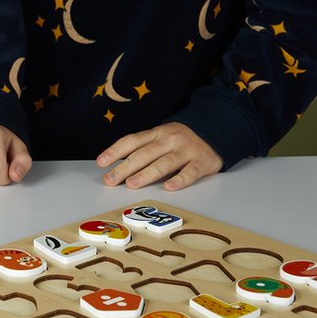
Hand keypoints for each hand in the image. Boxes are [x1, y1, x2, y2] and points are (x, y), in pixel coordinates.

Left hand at [97, 123, 221, 190]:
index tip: (101, 163)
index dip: (115, 151)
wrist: (215, 131)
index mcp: (156, 133)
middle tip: (111, 180)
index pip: (131, 141)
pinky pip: (190, 172)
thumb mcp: (160, 138)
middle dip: (125, 167)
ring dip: (146, 174)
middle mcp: (169, 140)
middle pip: (144, 154)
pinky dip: (179, 180)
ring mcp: (186, 150)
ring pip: (164, 163)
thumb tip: (118, 167)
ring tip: (132, 184)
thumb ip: (143, 149)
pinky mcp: (202, 162)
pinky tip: (169, 187)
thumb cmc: (180, 140)